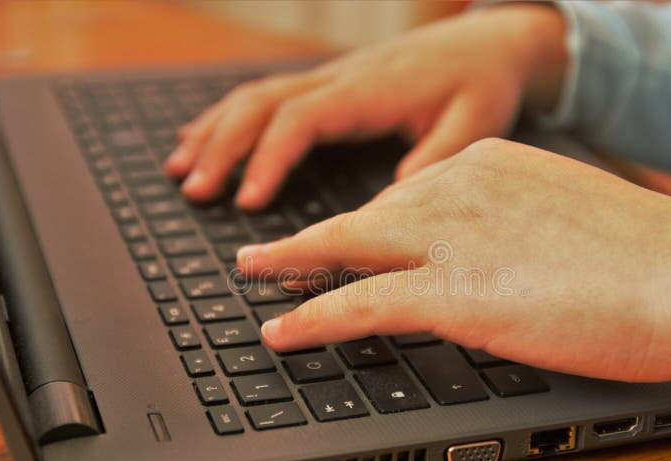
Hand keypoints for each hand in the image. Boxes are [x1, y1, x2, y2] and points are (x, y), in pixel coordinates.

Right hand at [164, 5, 565, 208]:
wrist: (490, 43)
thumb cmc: (482, 84)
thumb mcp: (474, 125)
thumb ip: (434, 161)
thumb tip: (390, 206)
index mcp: (369, 92)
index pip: (301, 119)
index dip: (268, 158)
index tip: (247, 202)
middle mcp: (340, 80)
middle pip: (262, 103)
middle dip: (222, 145)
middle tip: (193, 190)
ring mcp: (331, 78)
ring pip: (257, 95)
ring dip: (215, 130)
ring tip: (180, 167)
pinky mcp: (331, 85)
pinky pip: (270, 95)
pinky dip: (231, 116)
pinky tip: (207, 135)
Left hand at [237, 139, 670, 400]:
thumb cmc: (648, 258)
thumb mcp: (567, 220)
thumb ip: (514, 228)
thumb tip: (491, 258)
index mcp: (492, 165)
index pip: (409, 193)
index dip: (368, 223)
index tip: (343, 238)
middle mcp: (462, 188)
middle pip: (366, 213)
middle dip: (313, 236)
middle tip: (269, 250)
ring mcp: (452, 237)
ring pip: (348, 247)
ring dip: (294, 267)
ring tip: (258, 278)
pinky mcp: (452, 290)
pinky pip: (360, 301)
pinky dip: (313, 317)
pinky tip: (283, 329)